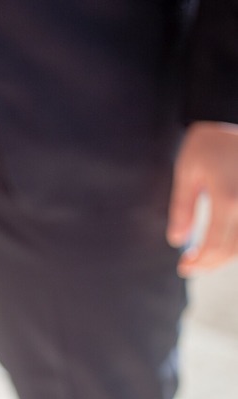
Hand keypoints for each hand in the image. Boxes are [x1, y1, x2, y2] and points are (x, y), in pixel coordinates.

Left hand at [168, 121, 237, 274]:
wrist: (229, 120)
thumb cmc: (206, 145)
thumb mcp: (186, 174)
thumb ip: (182, 209)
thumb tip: (177, 241)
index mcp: (228, 199)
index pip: (215, 245)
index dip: (199, 262)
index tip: (183, 267)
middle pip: (234, 249)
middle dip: (211, 263)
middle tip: (191, 267)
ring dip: (226, 255)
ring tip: (204, 258)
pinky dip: (236, 242)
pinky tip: (221, 244)